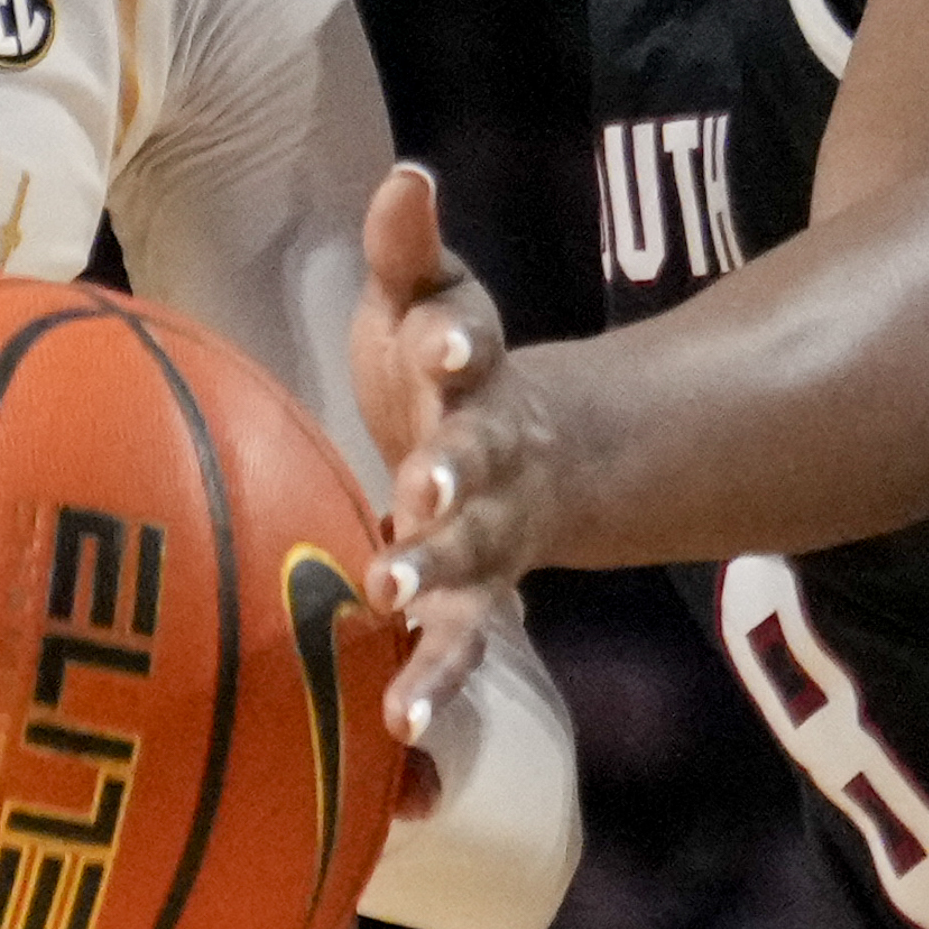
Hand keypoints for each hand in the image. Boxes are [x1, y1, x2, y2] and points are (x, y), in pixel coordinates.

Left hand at [353, 166, 562, 733]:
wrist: (529, 461)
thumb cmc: (439, 373)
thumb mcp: (425, 300)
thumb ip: (408, 249)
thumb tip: (409, 173)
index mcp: (472, 377)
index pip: (466, 348)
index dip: (452, 344)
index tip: (438, 348)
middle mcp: (487, 464)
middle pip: (474, 474)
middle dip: (450, 489)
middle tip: (419, 502)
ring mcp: (483, 545)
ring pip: (468, 582)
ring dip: (436, 609)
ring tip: (398, 645)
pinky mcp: (463, 610)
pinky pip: (451, 660)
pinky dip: (433, 705)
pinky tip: (405, 754)